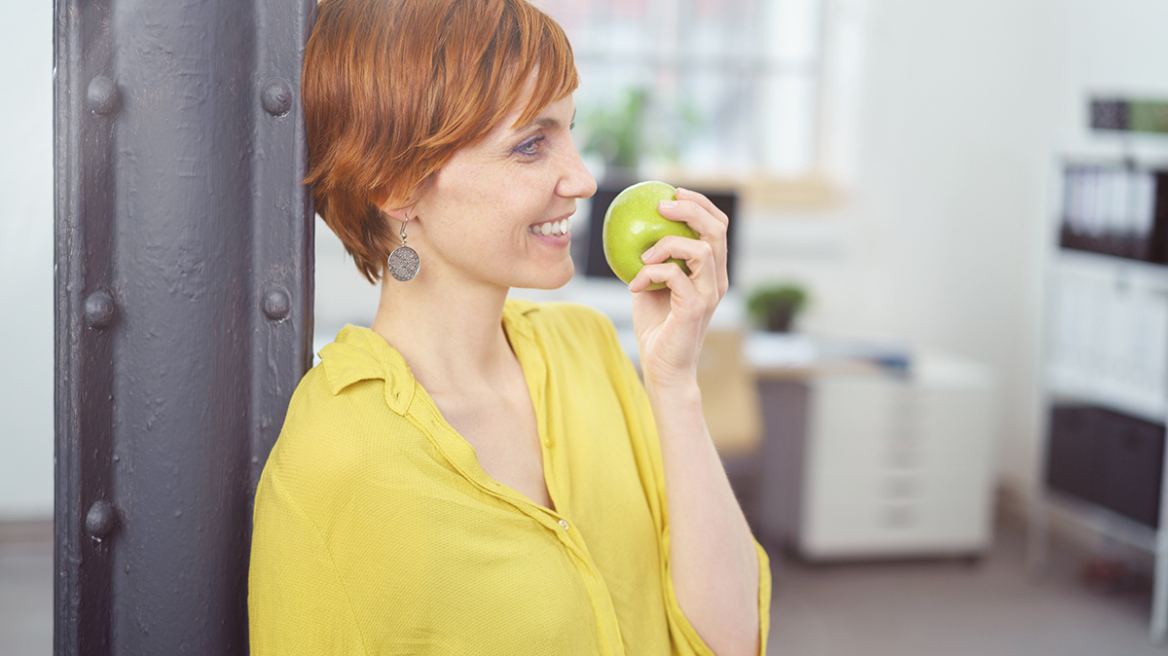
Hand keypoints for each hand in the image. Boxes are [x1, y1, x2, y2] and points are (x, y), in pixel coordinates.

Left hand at [626, 187, 728, 388]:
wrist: (662, 367)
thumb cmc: (655, 326)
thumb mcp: (651, 283)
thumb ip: (652, 259)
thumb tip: (632, 228)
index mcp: (711, 271)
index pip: (717, 226)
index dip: (700, 203)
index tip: (672, 192)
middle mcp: (717, 280)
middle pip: (718, 229)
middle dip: (691, 208)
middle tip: (661, 204)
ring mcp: (709, 294)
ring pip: (702, 249)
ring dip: (667, 244)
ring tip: (644, 257)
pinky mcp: (695, 308)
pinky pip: (675, 276)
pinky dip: (651, 273)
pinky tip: (634, 285)